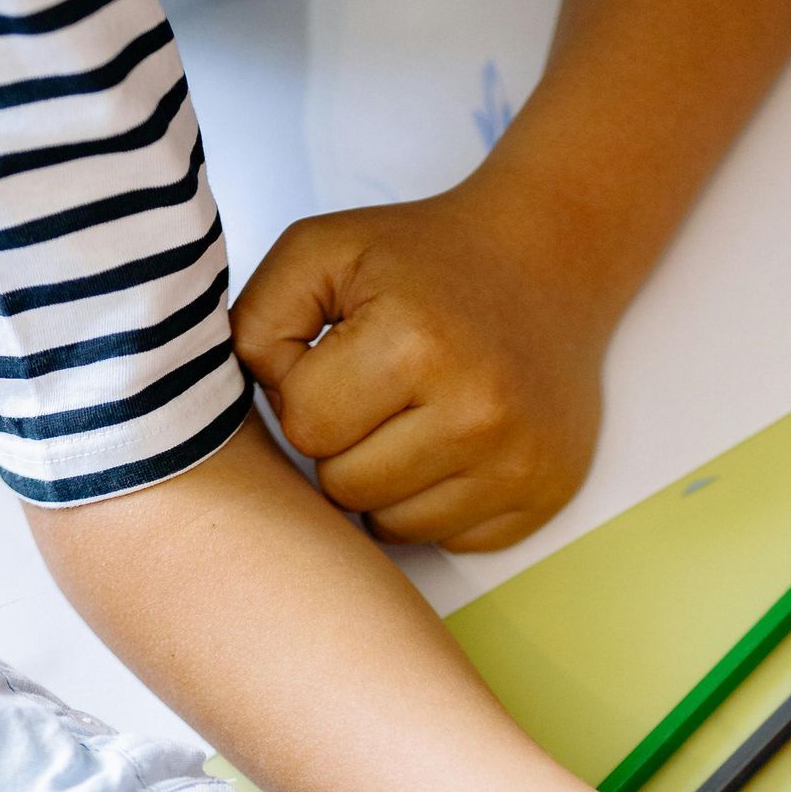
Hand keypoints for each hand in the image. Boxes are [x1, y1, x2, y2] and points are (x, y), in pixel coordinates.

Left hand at [230, 165, 615, 551]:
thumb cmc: (424, 260)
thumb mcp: (322, 252)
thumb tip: (245, 413)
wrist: (545, 262)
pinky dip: (439, 502)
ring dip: (386, 482)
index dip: (305, 396)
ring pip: (393, 527)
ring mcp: (516, 462)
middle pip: (345, 488)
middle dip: (344, 445)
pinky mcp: (543, 495)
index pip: (305, 430)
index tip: (339, 361)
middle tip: (377, 394)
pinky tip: (455, 446)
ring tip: (414, 420)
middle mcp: (475, 412)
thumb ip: (257, 322)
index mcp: (414, 344)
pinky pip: (450, 539)